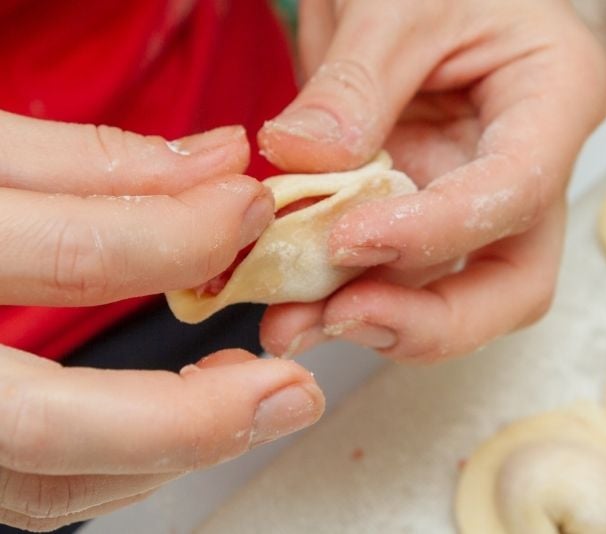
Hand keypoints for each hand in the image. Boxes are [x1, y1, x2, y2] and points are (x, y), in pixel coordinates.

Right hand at [0, 111, 324, 529]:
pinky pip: (37, 489)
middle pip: (45, 426)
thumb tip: (215, 164)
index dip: (180, 233)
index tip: (248, 204)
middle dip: (192, 417)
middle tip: (294, 391)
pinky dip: (124, 463)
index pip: (66, 254)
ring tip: (254, 399)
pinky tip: (180, 420)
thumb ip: (85, 161)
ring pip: (46, 484)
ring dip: (170, 451)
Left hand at [258, 0, 605, 360]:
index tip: (349, 238)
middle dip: (429, 319)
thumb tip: (303, 160)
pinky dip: (344, 294)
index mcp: (557, 96)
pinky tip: (292, 304)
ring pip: (450, 293)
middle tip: (339, 321)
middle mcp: (529, 166)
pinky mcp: (426, 214)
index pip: (518, 189)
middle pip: (514, 282)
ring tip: (291, 324)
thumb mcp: (393, 1)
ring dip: (371, 317)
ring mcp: (477, 199)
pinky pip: (396, 274)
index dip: (437, 231)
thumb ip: (353, 83)